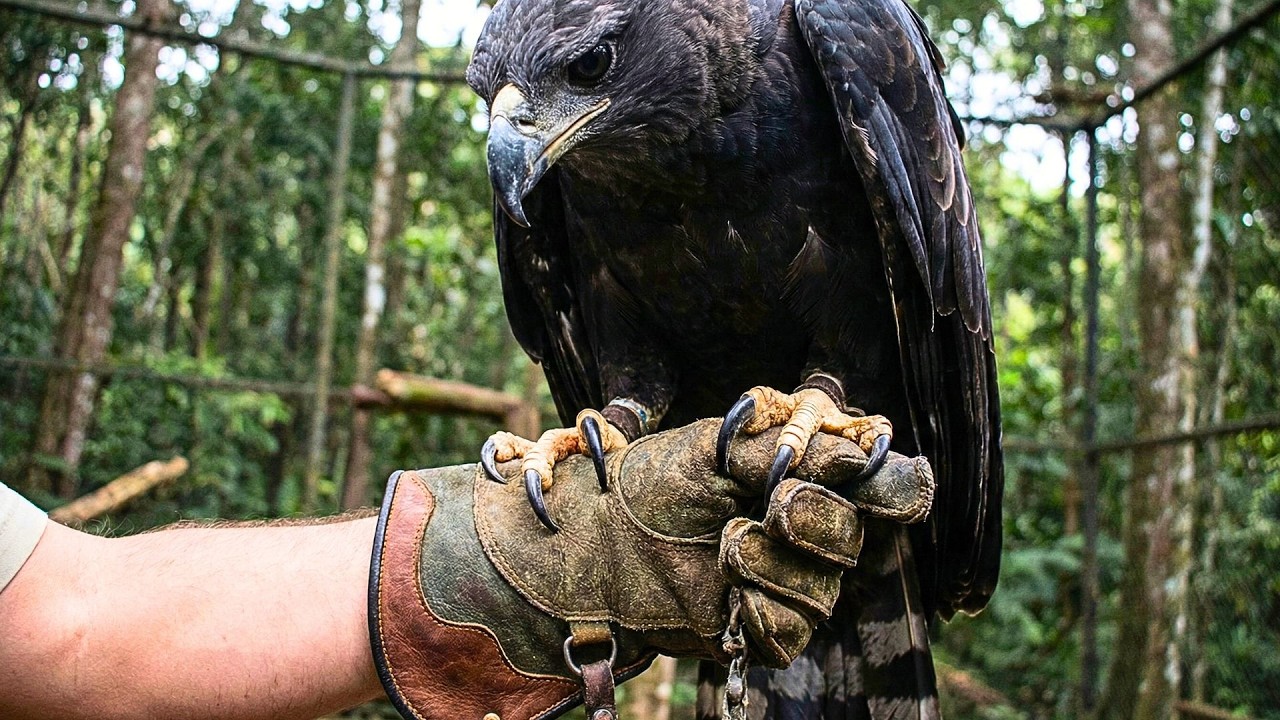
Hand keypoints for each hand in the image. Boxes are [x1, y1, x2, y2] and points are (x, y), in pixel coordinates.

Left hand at [369, 417, 933, 719]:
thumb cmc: (646, 483)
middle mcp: (804, 533)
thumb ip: (789, 449)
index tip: (871, 472)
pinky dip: (760, 610)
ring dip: (779, 565)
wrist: (588, 542)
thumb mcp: (716, 449)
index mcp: (803, 478)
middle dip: (821, 520)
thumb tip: (862, 448)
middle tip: (777, 503)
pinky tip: (725, 590)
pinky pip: (790, 632)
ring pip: (826, 591)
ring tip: (725, 544)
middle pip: (860, 539)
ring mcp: (783, 584)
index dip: (891, 484)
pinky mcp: (754, 629)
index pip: (883, 486)